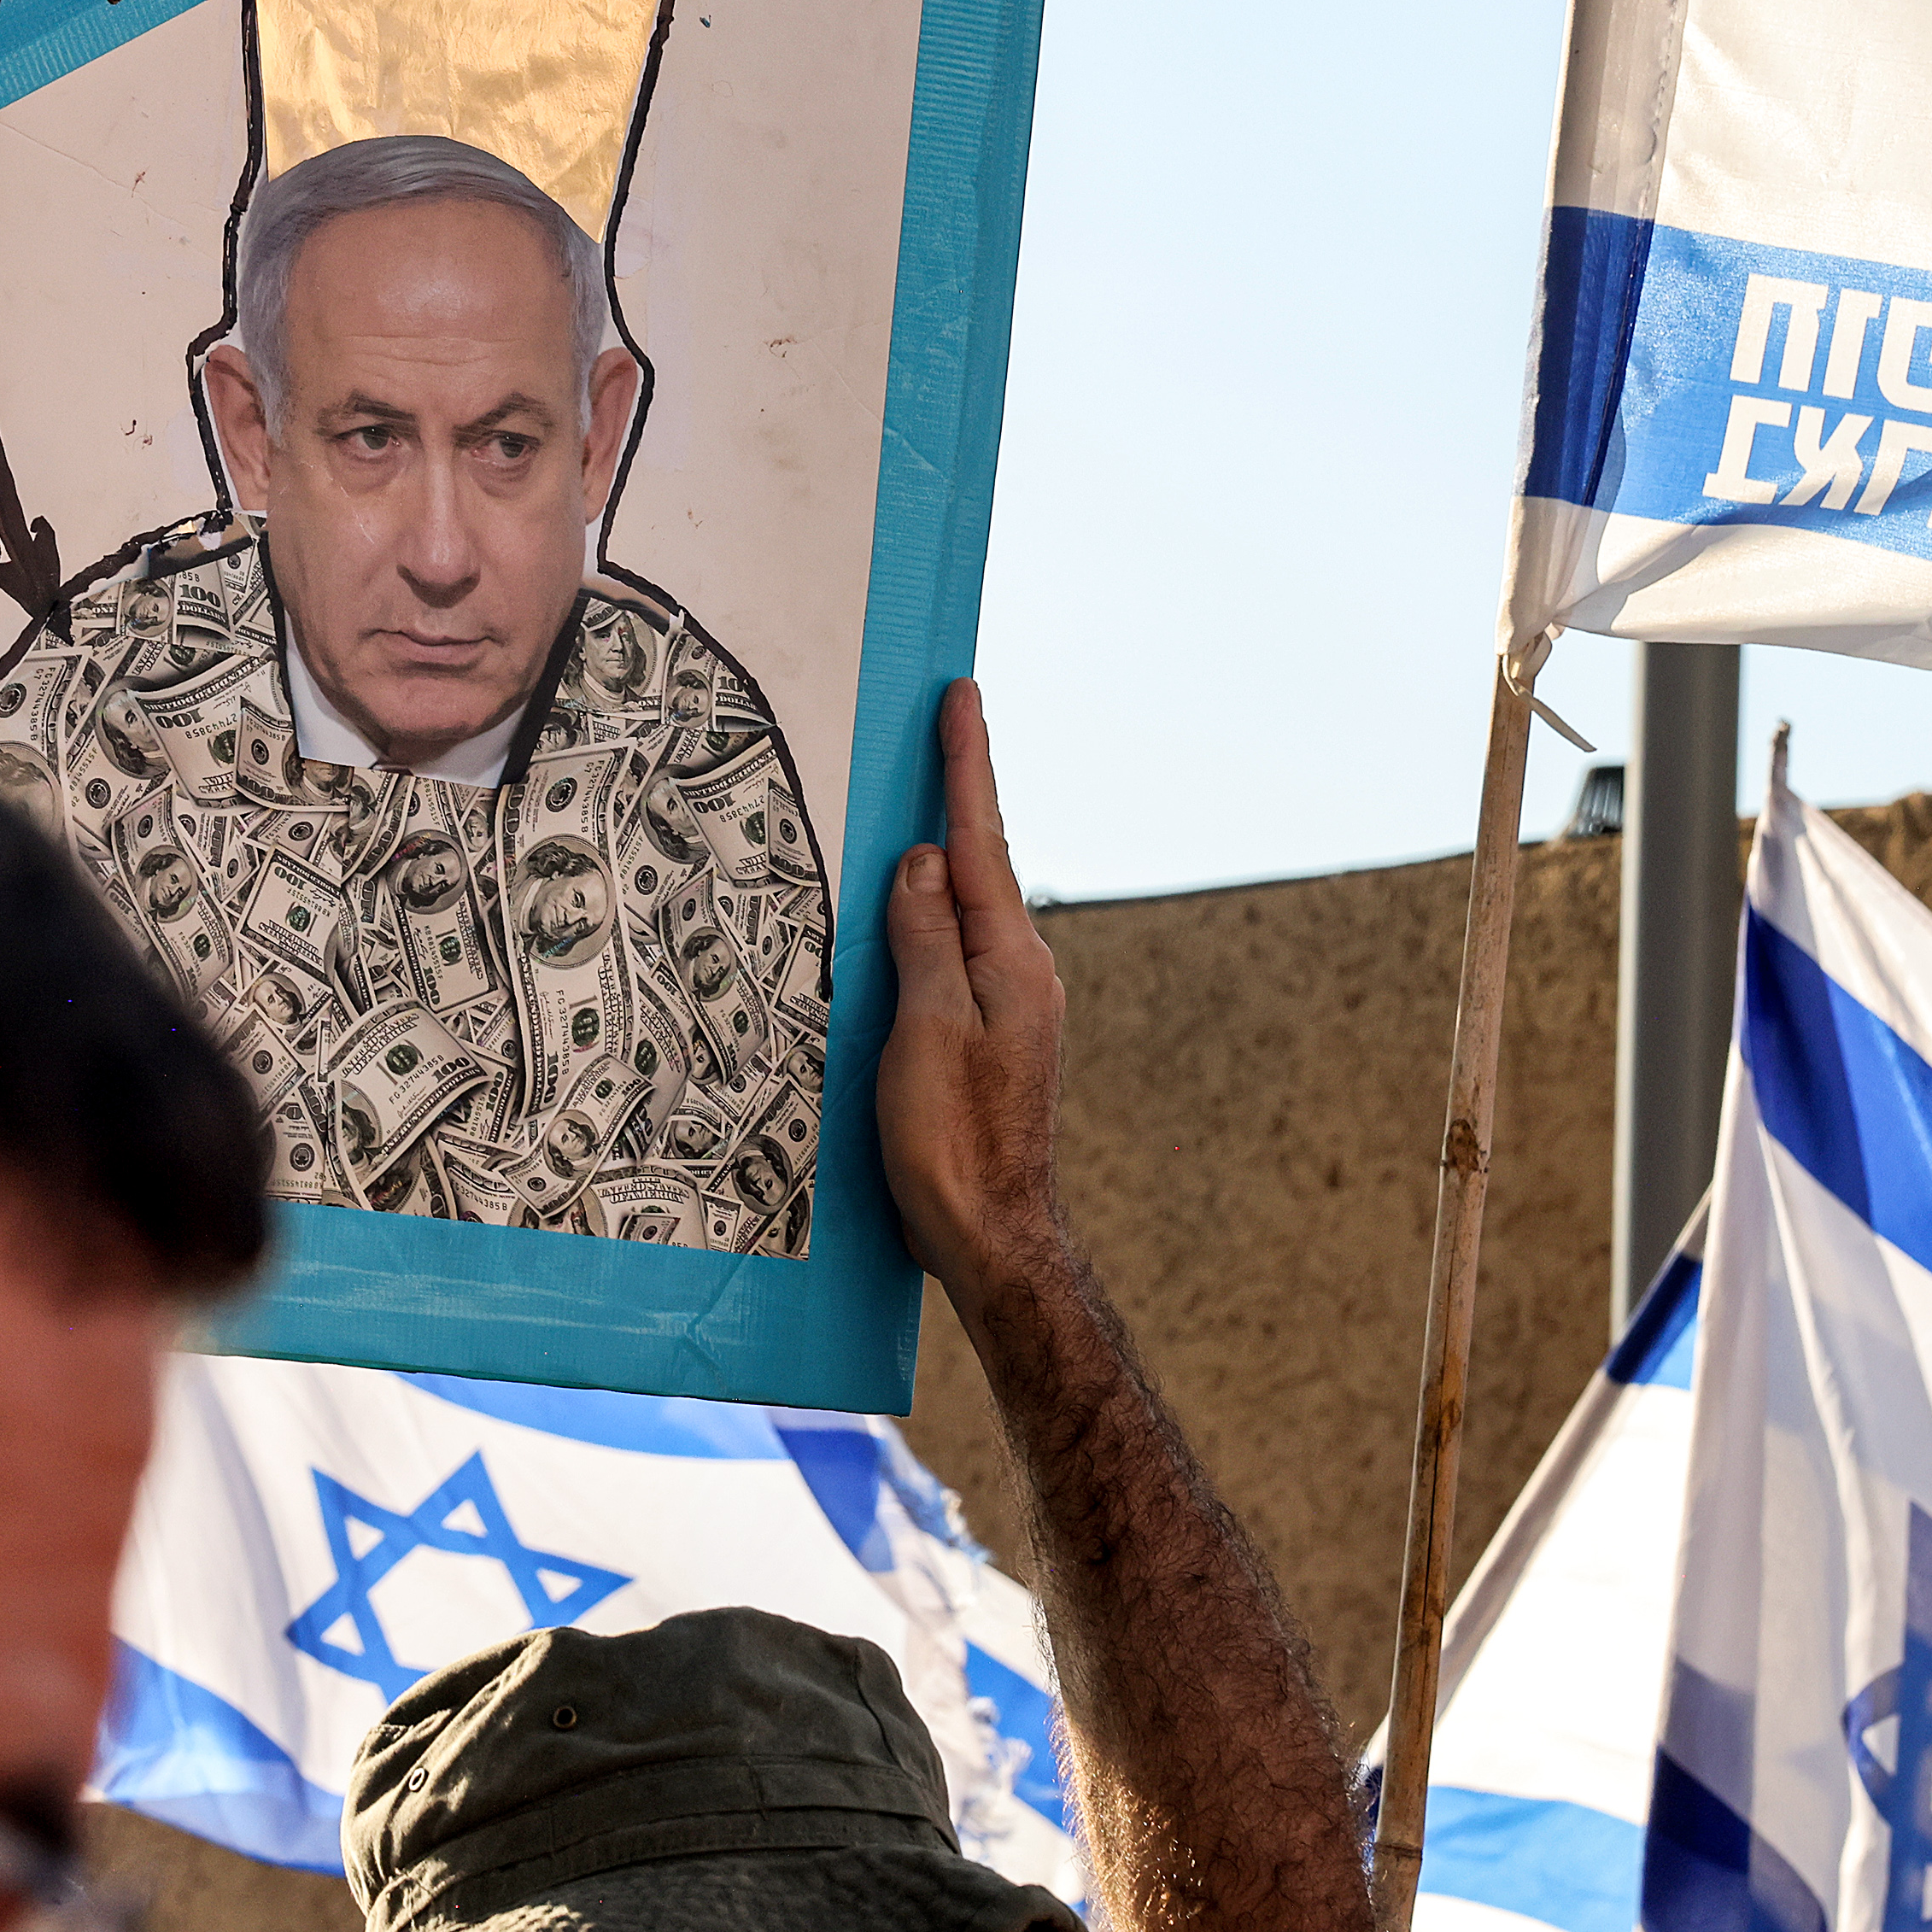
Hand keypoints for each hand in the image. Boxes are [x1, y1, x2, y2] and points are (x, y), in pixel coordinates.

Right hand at [878, 680, 1067, 1299]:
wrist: (993, 1237)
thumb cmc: (954, 1145)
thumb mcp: (928, 1031)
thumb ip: (926, 939)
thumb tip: (926, 860)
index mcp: (1011, 962)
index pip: (982, 839)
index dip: (967, 764)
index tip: (962, 695)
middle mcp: (1022, 973)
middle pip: (981, 863)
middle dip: (958, 793)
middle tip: (941, 722)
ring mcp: (1011, 1005)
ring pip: (967, 909)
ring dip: (943, 855)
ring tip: (917, 802)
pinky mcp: (992, 1036)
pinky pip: (956, 950)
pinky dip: (933, 915)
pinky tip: (909, 914)